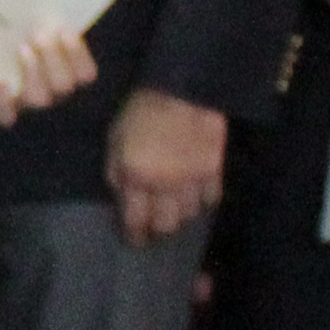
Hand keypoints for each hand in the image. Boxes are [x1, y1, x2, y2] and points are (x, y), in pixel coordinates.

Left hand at [0, 18, 96, 122]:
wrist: (1, 109)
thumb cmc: (33, 72)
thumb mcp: (51, 58)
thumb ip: (57, 45)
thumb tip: (53, 21)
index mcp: (76, 90)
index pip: (86, 75)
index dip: (78, 54)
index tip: (64, 31)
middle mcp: (58, 105)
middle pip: (63, 86)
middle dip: (52, 57)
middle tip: (39, 35)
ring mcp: (33, 116)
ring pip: (38, 99)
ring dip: (32, 72)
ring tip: (22, 49)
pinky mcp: (8, 123)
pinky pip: (6, 119)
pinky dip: (3, 103)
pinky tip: (0, 84)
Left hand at [105, 88, 225, 243]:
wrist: (182, 88)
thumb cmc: (141, 111)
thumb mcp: (115, 139)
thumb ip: (117, 171)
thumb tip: (122, 197)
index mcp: (136, 176)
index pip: (136, 220)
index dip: (135, 236)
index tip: (135, 241)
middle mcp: (165, 184)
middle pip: (166, 226)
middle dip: (159, 231)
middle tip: (155, 230)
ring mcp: (192, 179)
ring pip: (189, 215)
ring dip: (180, 216)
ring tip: (175, 212)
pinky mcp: (214, 169)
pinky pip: (211, 199)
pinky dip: (203, 202)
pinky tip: (196, 197)